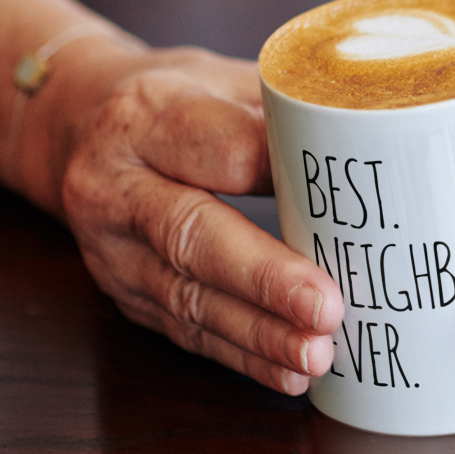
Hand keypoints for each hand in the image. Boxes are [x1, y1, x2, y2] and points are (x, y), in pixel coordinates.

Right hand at [55, 46, 342, 394]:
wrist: (83, 130)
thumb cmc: (180, 103)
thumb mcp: (222, 80)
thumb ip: (282, 111)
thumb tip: (372, 146)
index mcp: (147, 115)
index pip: (219, 149)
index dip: (280, 178)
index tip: (339, 205)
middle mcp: (116, 185)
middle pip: (191, 234)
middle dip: (265, 278)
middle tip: (327, 308)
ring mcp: (113, 248)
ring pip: (188, 297)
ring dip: (258, 334)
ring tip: (316, 353)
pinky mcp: (126, 294)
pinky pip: (186, 332)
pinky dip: (242, 357)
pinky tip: (287, 374)